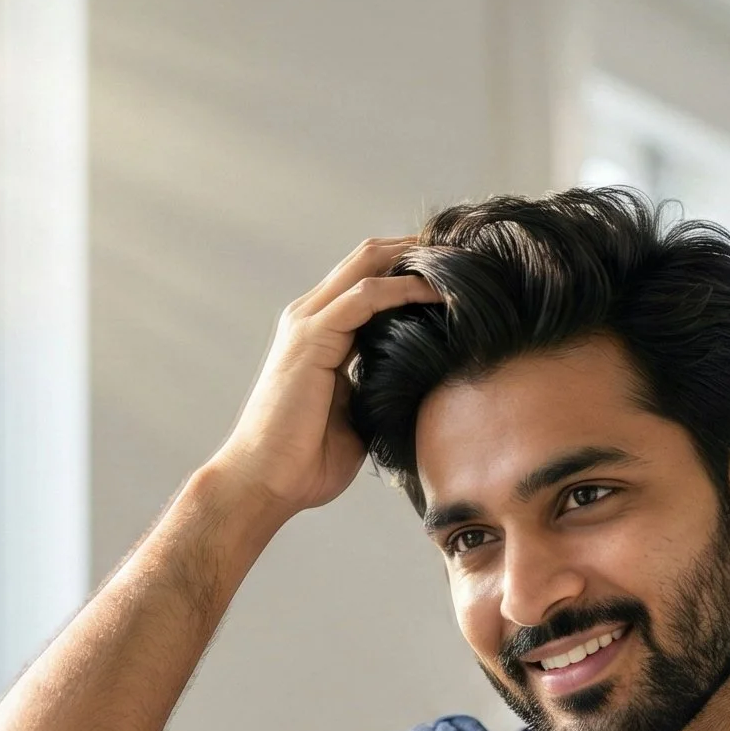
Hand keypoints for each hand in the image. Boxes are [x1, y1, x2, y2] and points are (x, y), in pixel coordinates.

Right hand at [208, 237, 439, 519]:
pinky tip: (438, 290)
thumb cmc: (306, 459)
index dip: (410, 268)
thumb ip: (380, 387)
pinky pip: (365, 296)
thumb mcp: (358, 415)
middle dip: (418, 249)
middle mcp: (311, 317)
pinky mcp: (312, 337)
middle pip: (369, 258)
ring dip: (416, 260)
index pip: (368, 278)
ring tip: (460, 261)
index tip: (456, 272)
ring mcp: (308, 323)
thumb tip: (422, 384)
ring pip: (367, 264)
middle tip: (465, 252)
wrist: (265, 482)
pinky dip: (404, 288)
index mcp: (321, 332)